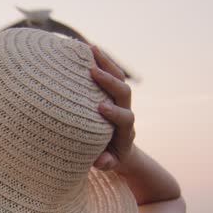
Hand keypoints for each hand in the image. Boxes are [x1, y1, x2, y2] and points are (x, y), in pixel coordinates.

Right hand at [90, 45, 134, 171]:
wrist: (121, 151)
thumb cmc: (110, 158)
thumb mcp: (109, 164)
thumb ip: (106, 163)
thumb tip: (101, 160)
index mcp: (125, 131)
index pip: (126, 118)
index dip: (115, 112)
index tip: (101, 107)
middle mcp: (125, 111)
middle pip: (124, 92)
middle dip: (110, 80)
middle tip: (92, 70)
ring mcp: (120, 100)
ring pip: (119, 78)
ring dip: (106, 63)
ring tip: (90, 48)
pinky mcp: (112, 93)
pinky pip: (110, 74)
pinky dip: (101, 62)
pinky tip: (86, 50)